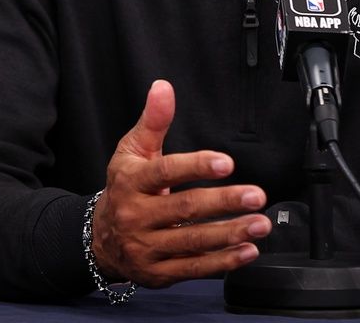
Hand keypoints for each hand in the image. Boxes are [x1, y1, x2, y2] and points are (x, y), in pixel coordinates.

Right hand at [90, 79, 271, 286]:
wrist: (99, 239)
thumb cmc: (125, 187)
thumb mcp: (132, 151)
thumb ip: (154, 120)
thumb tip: (163, 87)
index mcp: (131, 182)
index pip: (165, 172)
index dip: (196, 166)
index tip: (226, 162)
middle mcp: (136, 216)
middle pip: (184, 208)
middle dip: (224, 202)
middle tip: (256, 195)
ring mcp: (146, 247)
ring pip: (192, 241)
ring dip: (231, 233)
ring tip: (260, 223)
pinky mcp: (158, 273)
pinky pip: (193, 267)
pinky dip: (222, 262)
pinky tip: (247, 250)